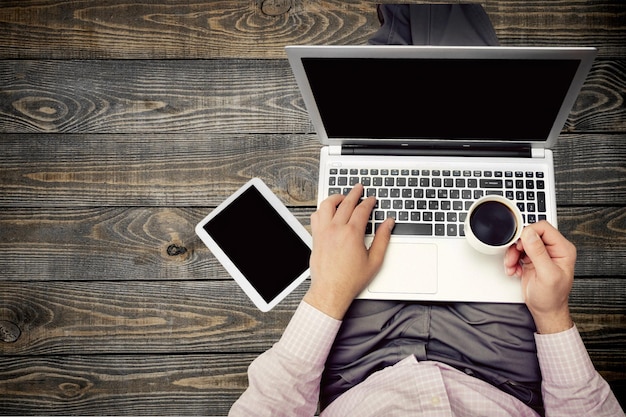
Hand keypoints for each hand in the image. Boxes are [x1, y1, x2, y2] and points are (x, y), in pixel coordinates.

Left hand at [304, 184, 394, 319]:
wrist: (330, 291)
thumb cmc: (350, 280)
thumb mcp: (374, 261)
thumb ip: (383, 239)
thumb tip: (388, 224)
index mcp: (352, 234)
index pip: (362, 209)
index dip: (369, 202)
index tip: (372, 199)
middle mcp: (336, 229)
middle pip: (345, 203)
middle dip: (354, 193)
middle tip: (359, 188)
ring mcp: (323, 232)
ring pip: (327, 205)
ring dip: (336, 197)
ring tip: (343, 196)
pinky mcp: (315, 237)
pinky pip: (316, 216)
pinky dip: (322, 209)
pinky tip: (328, 211)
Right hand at [504, 221, 576, 333]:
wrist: (545, 310)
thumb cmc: (551, 298)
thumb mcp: (547, 275)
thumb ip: (538, 253)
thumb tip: (529, 234)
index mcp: (563, 249)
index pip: (544, 228)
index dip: (528, 233)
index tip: (519, 244)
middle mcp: (553, 249)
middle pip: (530, 234)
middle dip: (517, 246)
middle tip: (514, 257)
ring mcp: (541, 254)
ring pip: (521, 243)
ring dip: (512, 255)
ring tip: (512, 266)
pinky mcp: (531, 259)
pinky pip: (517, 252)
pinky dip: (512, 261)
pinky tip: (514, 270)